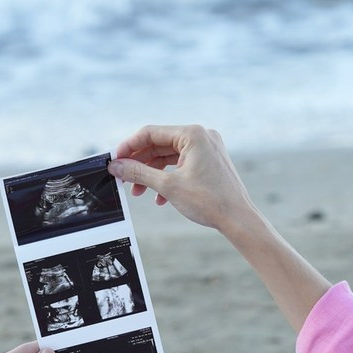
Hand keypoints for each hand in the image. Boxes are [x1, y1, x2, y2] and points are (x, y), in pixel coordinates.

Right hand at [108, 125, 256, 232]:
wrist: (238, 219)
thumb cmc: (210, 201)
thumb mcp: (168, 186)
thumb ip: (139, 172)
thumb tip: (117, 166)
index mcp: (192, 134)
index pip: (150, 133)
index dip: (129, 147)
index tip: (114, 160)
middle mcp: (201, 136)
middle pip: (159, 144)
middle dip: (139, 163)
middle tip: (123, 177)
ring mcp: (206, 148)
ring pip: (168, 156)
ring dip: (151, 173)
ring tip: (138, 192)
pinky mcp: (208, 161)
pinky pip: (180, 164)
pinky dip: (167, 178)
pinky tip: (159, 198)